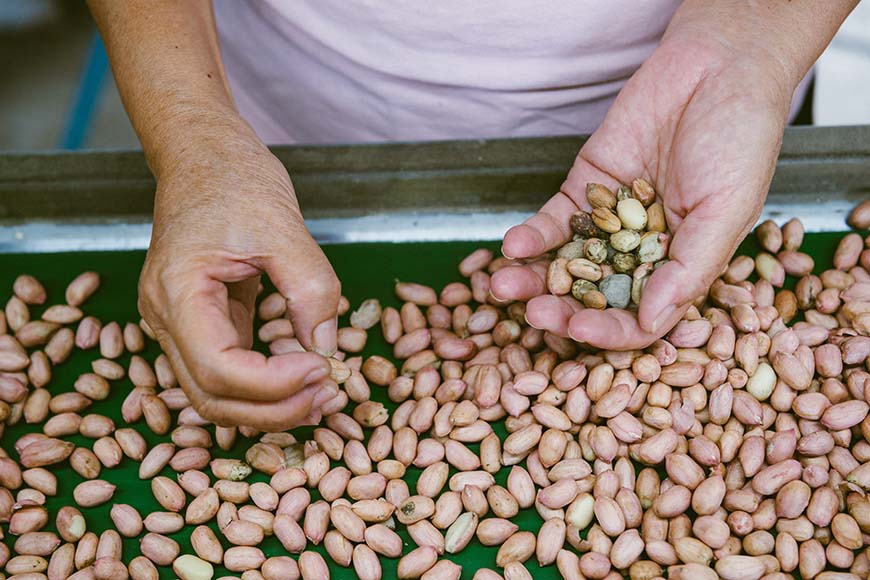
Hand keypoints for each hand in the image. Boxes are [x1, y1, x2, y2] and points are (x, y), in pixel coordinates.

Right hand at [139, 129, 340, 430]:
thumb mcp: (285, 228)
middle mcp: (167, 317)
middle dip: (273, 410)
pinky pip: (227, 372)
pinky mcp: (201, 322)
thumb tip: (329, 351)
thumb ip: (311, 290)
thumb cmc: (233, 178)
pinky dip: (264, 386)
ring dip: (268, 406)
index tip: (324, 369)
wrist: (203, 153)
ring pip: (215, 395)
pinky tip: (303, 378)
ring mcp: (179, 323)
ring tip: (321, 394)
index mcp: (178, 292)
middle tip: (328, 395)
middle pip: (211, 398)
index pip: (218, 370)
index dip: (274, 385)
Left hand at [492, 34, 792, 349]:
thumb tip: (652, 322)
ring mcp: (608, 224)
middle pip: (594, 298)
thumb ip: (689, 268)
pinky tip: (513, 246)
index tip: (579, 332)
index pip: (640, 318)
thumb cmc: (740, 140)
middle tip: (535, 315)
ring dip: (534, 280)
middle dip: (562, 310)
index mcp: (681, 269)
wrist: (717, 68)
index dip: (610, 332)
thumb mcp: (727, 210)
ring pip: (565, 264)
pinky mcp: (584, 191)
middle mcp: (641, 254)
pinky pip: (553, 222)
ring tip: (504, 287)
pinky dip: (532, 236)